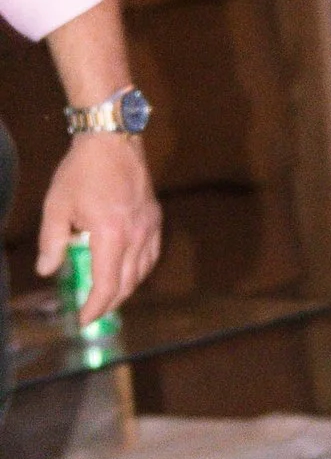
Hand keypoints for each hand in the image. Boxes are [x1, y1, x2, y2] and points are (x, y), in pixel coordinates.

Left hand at [38, 131, 160, 320]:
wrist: (112, 139)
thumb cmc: (81, 172)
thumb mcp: (56, 207)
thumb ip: (52, 243)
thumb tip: (47, 270)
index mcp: (110, 236)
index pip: (107, 285)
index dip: (95, 307)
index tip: (83, 320)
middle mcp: (136, 235)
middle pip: (127, 283)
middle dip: (109, 303)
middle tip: (92, 312)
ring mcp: (149, 226)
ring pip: (143, 271)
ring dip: (125, 289)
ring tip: (108, 296)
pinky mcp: (155, 217)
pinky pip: (152, 254)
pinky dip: (140, 270)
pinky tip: (129, 271)